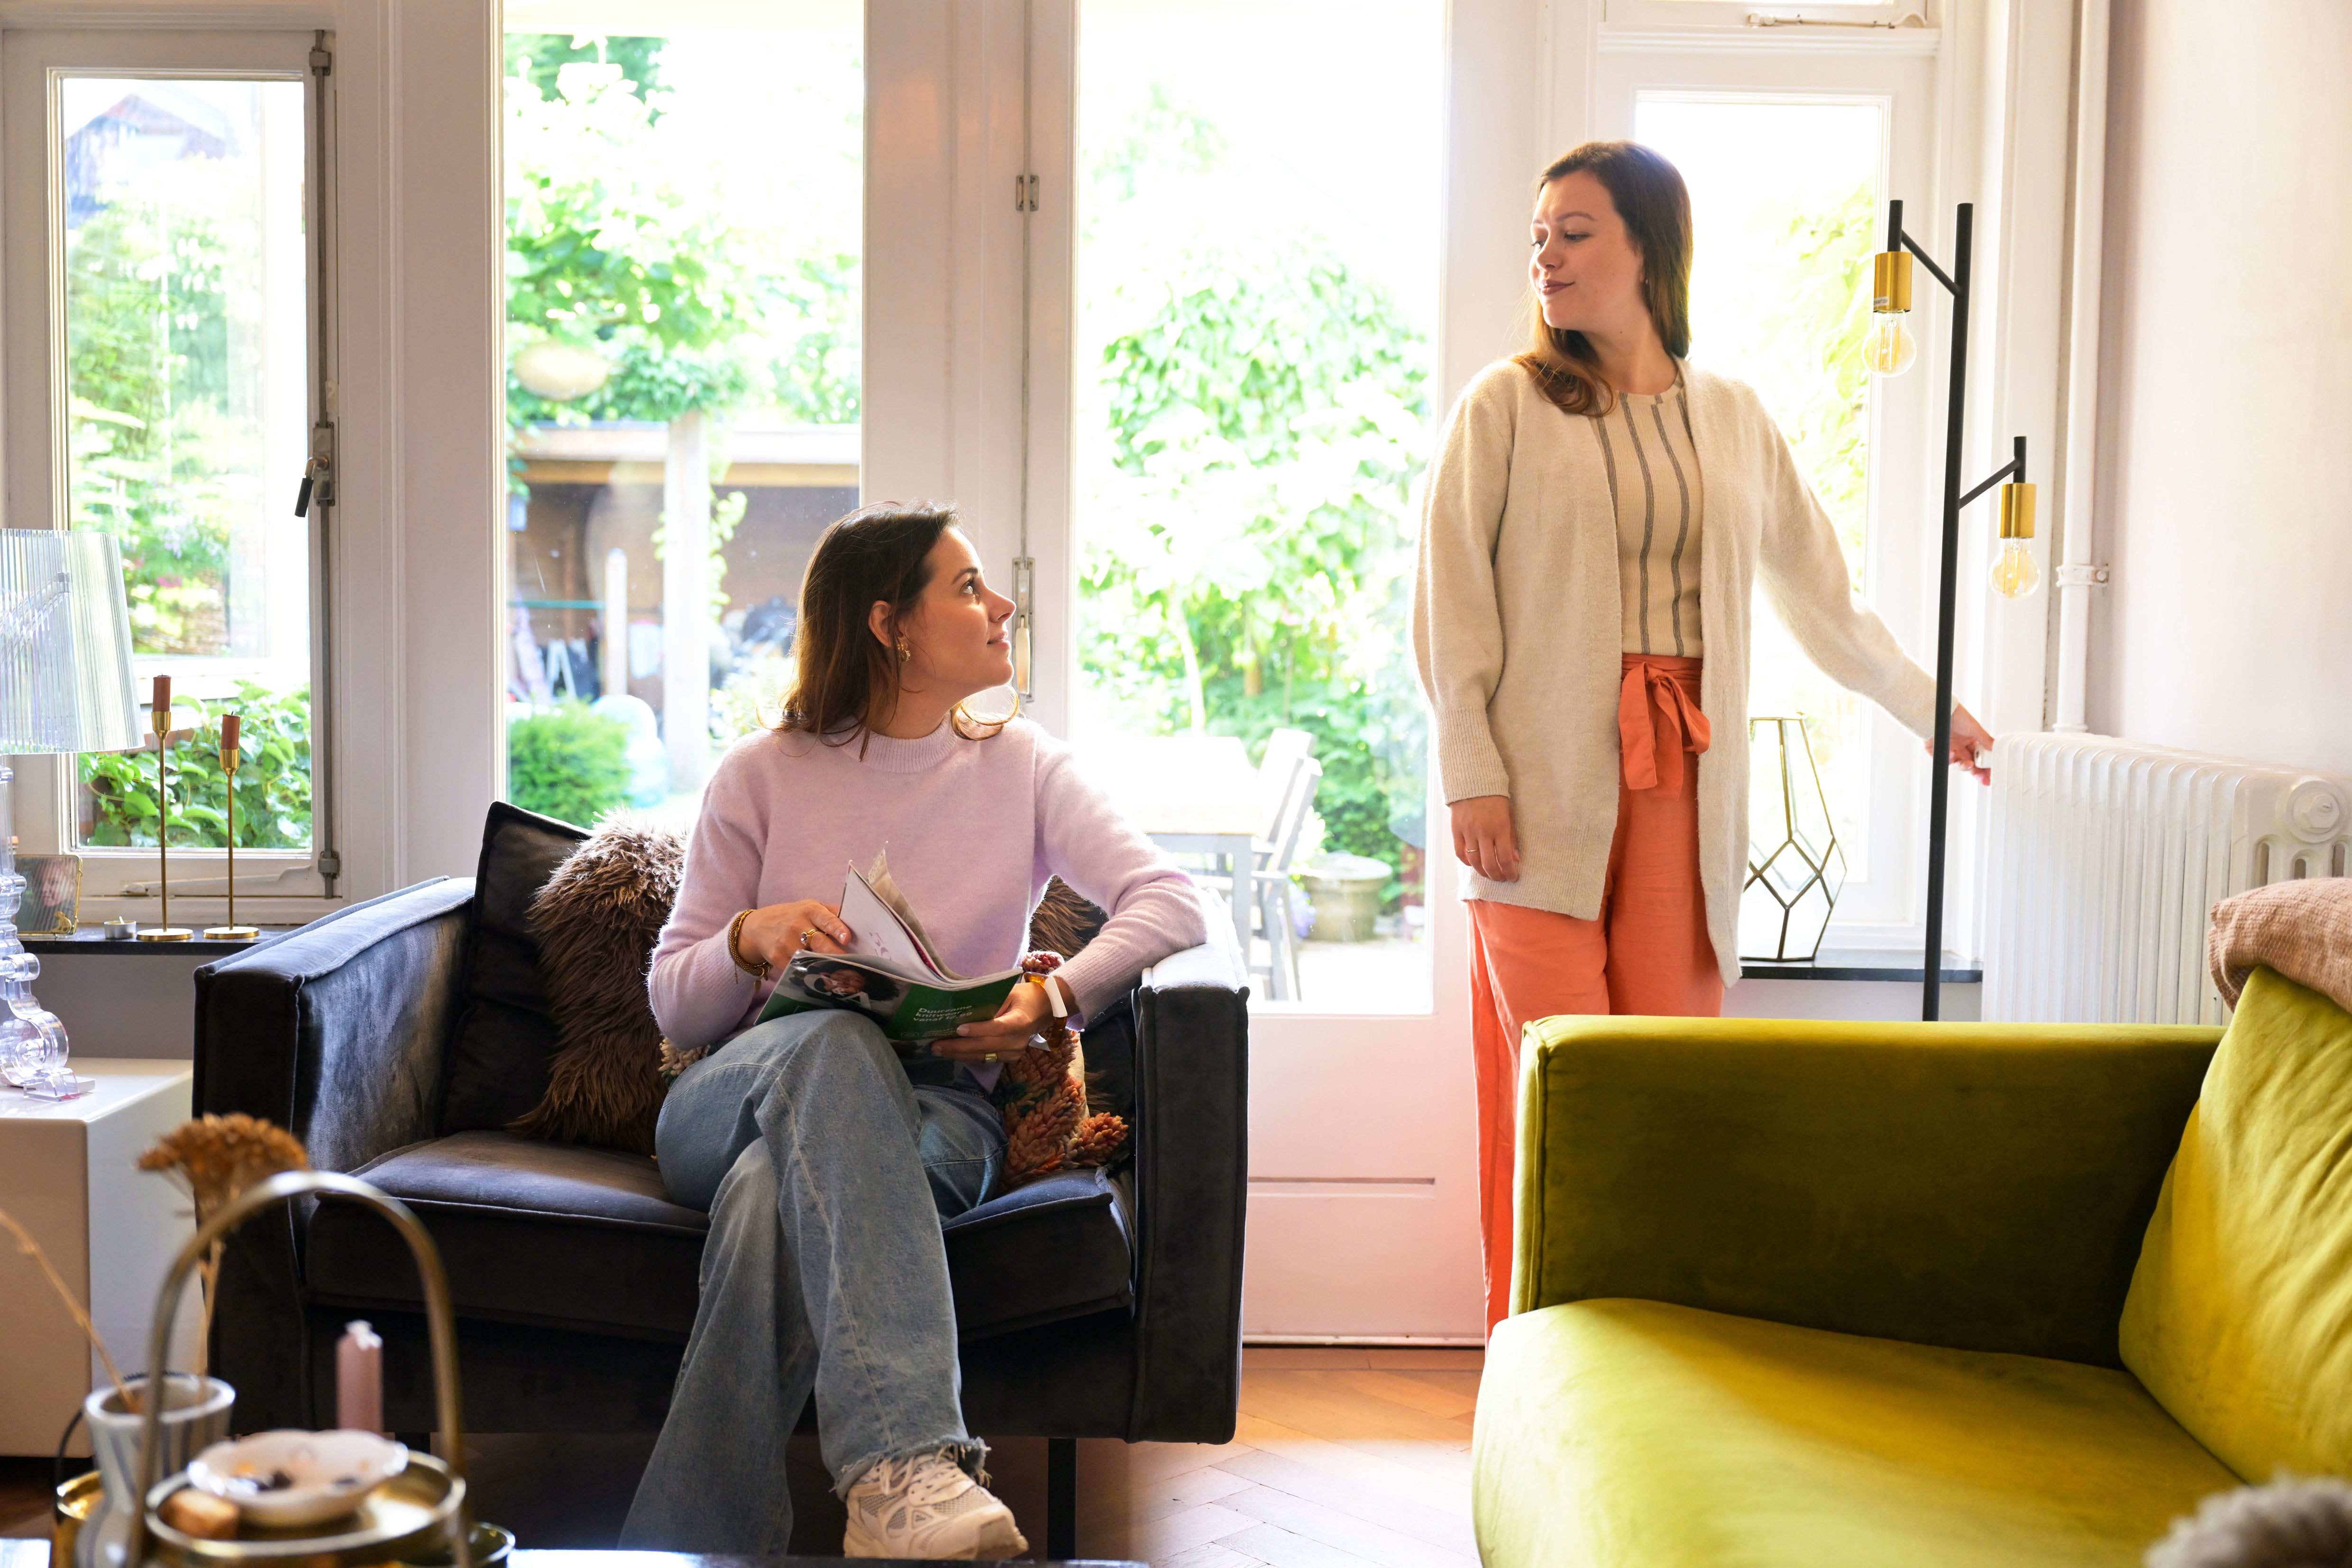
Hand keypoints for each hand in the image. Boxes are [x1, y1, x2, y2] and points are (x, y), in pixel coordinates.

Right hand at [736, 899, 851, 970]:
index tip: (847, 939)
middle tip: (851, 963)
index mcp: (810, 910)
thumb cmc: (791, 916)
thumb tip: (858, 921)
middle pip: (820, 943)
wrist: (757, 927)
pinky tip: (818, 976)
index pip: (826, 919)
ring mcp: (786, 943)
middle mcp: (797, 925)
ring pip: (811, 959)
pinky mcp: (777, 957)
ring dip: (825, 966)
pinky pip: (798, 968)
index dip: (837, 929)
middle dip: (835, 954)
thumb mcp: (809, 907)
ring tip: (839, 972)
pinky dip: (809, 973)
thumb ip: (832, 913)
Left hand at [931, 977, 1061, 1063]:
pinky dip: (967, 1057)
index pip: (997, 1028)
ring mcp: (1015, 1053)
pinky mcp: (1010, 1059)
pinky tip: (952, 1053)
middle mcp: (1018, 1041)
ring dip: (959, 1054)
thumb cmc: (1022, 997)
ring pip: (983, 1056)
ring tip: (938, 1050)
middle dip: (958, 1047)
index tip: (958, 1029)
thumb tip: (960, 1006)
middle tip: (936, 1045)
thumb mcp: (1008, 992)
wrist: (1043, 1011)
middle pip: (986, 1046)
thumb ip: (988, 1001)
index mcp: (1020, 1021)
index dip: (978, 1030)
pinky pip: (986, 1060)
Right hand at [1451, 795, 1521, 881]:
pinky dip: (1467, 862)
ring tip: (1488, 874)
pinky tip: (1473, 864)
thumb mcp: (1509, 816)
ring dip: (1482, 872)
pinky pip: (1460, 853)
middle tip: (1501, 878)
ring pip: (1474, 862)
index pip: (1505, 858)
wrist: (1473, 782)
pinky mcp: (1456, 830)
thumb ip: (1512, 838)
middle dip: (1496, 876)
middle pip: (1489, 864)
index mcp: (1500, 827)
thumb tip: (1515, 859)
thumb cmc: (1495, 799)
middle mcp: (1483, 832)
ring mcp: (1468, 831)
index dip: (1510, 872)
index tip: (1513, 877)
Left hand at [1937, 704, 1993, 785]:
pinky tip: (1953, 754)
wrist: (1938, 711)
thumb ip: (1985, 740)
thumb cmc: (1955, 714)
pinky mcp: (1936, 751)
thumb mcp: (1974, 728)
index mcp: (1969, 740)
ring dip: (1964, 766)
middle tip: (1984, 779)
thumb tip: (1995, 749)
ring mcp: (1948, 749)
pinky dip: (1950, 759)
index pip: (1979, 757)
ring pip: (1958, 764)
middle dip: (1977, 772)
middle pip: (1970, 763)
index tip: (1990, 773)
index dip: (1984, 766)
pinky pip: (1944, 760)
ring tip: (1968, 763)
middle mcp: (1959, 746)